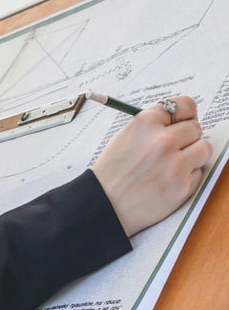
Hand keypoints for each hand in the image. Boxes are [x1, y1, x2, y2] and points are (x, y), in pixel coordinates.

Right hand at [92, 96, 212, 236]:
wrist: (104, 204)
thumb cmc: (111, 173)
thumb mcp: (124, 137)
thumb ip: (151, 126)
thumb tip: (180, 121)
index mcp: (145, 123)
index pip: (184, 105)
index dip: (185, 114)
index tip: (184, 121)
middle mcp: (162, 140)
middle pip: (195, 128)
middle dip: (186, 138)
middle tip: (172, 149)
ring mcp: (175, 163)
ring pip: (204, 148)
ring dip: (193, 155)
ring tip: (173, 165)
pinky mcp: (183, 185)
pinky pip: (199, 172)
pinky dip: (188, 176)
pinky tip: (168, 180)